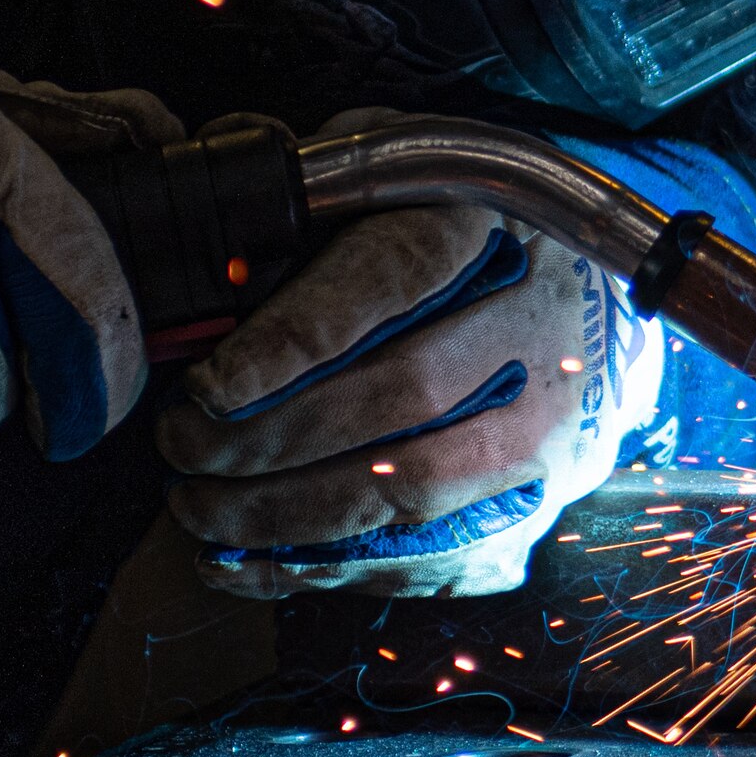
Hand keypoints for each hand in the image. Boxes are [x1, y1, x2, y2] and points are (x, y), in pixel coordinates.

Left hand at [157, 110, 666, 597]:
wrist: (572, 302)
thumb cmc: (433, 240)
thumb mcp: (369, 186)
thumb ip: (292, 208)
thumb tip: (201, 264)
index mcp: (487, 223)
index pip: (393, 279)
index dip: (297, 340)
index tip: (212, 387)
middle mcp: (536, 323)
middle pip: (407, 392)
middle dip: (274, 436)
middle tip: (182, 446)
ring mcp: (548, 424)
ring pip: (420, 488)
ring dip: (292, 513)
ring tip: (200, 509)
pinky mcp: (534, 503)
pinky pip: (429, 557)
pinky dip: (327, 570)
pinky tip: (246, 562)